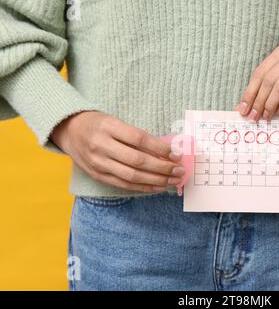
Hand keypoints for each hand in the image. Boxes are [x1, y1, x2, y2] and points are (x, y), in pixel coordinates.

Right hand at [50, 111, 184, 192]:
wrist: (69, 130)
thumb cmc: (98, 124)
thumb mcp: (115, 121)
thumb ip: (137, 136)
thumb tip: (166, 150)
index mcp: (108, 126)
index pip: (139, 139)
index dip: (160, 148)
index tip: (176, 153)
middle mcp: (101, 145)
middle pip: (137, 160)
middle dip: (162, 167)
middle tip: (180, 169)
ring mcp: (98, 163)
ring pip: (132, 175)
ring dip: (156, 180)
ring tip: (173, 180)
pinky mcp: (97, 175)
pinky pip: (124, 184)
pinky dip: (143, 187)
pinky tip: (158, 186)